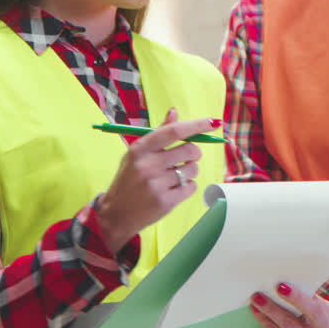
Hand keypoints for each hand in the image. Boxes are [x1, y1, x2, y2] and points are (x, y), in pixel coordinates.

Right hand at [95, 109, 220, 251]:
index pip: (174, 131)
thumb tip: (174, 112)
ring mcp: (157, 185)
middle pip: (189, 150)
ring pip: (193, 169)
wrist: (116, 214)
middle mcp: (148, 165)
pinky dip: (187, 186)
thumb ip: (157, 134)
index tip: (212, 122)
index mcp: (140, 149)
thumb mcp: (136, 154)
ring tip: (176, 176)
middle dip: (194, 153)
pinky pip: (191, 187)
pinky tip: (173, 188)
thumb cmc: (128, 180)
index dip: (196, 125)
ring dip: (190, 171)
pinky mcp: (165, 202)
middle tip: (188, 157)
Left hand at [249, 282, 328, 327]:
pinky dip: (265, 322)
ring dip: (269, 311)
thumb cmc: (299, 310)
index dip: (298, 297)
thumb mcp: (306, 301)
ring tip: (256, 299)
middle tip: (265, 292)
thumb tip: (280, 279)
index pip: (316, 305)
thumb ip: (301, 292)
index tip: (281, 286)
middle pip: (303, 317)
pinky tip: (256, 312)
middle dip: (285, 303)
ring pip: (287, 326)